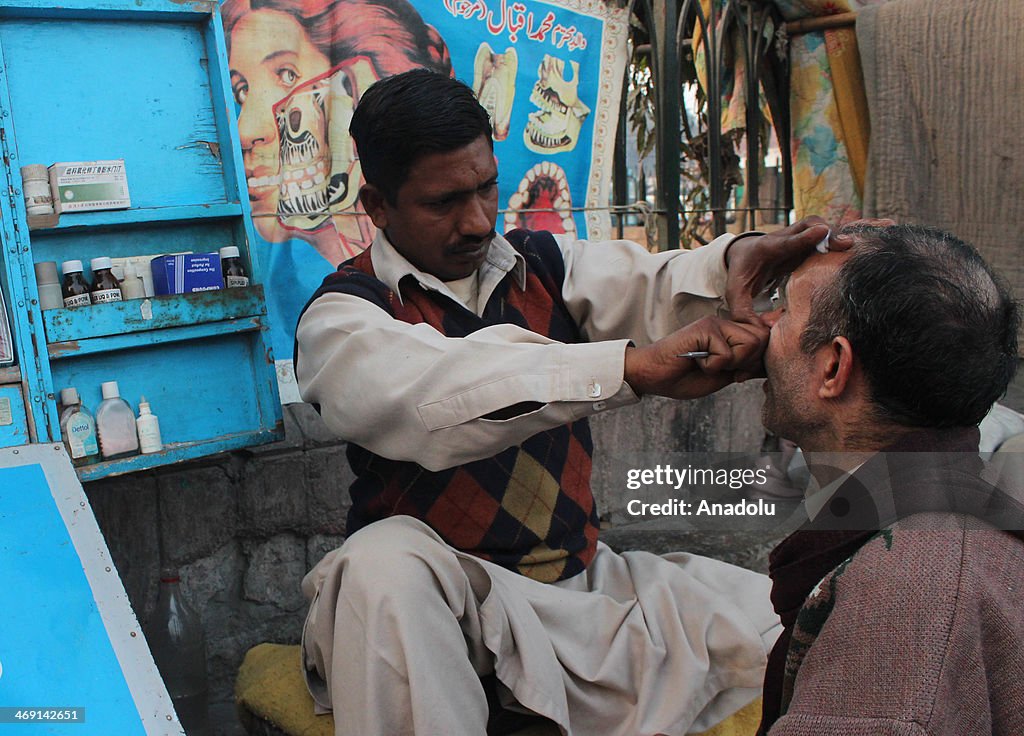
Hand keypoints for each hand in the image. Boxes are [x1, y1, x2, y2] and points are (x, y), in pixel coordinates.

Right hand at [624, 316, 768, 399]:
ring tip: (710, 365)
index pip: (765, 338)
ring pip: (750, 343)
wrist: (653, 376)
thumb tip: (772, 364)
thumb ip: (747, 365)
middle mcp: (726, 323)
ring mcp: (715, 323)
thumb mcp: (724, 375)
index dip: (759, 360)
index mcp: (731, 333)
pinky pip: (727, 353)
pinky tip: (696, 362)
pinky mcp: (704, 328)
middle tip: (724, 370)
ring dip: (732, 364)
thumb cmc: (684, 377)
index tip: (738, 374)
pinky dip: (713, 367)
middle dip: (748, 362)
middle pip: (763, 339)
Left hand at [725, 217, 853, 324]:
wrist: (742, 253)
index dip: (804, 238)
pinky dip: (834, 240)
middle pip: (806, 226)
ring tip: (849, 246)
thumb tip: (758, 331)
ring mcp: (795, 238)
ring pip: (816, 227)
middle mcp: (782, 239)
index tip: (822, 232)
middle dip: (826, 232)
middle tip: (845, 244)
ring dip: (833, 234)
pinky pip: (822, 236)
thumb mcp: (735, 293)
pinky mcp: (805, 243)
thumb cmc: (741, 273)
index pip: (785, 244)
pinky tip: (846, 250)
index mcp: (765, 250)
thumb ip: (742, 311)